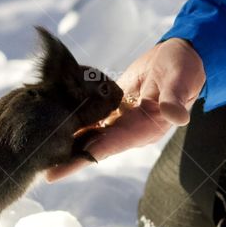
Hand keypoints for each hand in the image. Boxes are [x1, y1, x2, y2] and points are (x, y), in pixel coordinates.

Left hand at [46, 38, 205, 180]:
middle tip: (41, 167)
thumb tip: (177, 117)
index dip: (84, 157)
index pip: (109, 146)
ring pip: (90, 134)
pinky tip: (55, 120)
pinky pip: (92, 117)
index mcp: (144, 128)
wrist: (183, 56)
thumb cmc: (184, 68)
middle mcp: (130, 129)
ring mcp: (122, 120)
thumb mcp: (180, 81)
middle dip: (68, 157)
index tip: (60, 170)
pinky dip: (75, 119)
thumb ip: (174, 99)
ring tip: (41, 149)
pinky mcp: (115, 107)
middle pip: (94, 146)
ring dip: (68, 141)